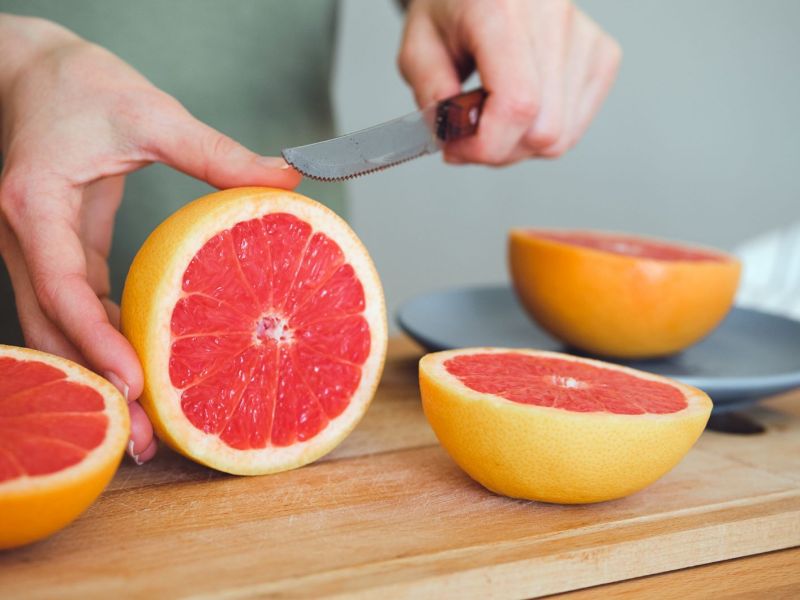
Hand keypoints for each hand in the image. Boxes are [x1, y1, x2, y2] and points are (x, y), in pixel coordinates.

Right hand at [0, 15, 300, 463]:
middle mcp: (23, 237)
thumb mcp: (151, 113)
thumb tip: (284, 182)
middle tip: (143, 441)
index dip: (97, 341)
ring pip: (55, 330)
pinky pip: (70, 310)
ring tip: (141, 430)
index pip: (63, 286)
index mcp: (36, 204)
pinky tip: (137, 373)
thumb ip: (216, 152)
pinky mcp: (52, 251)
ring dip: (96, 378)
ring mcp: (32, 249)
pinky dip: (100, 345)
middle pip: (53, 330)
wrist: (29, 68)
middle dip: (96, 387)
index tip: (137, 382)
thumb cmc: (80, 84)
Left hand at [398, 0, 621, 163]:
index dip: (486, 145)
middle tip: (468, 134)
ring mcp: (585, 37)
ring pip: (561, 137)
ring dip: (519, 144)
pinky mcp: (603, 54)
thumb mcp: (417, 46)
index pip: (518, 104)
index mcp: (502, 10)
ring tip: (492, 116)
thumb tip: (457, 138)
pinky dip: (541, 132)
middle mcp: (553, 18)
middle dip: (498, 150)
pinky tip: (519, 109)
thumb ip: (430, 94)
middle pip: (543, 131)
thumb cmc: (451, 7)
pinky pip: (575, 126)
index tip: (456, 149)